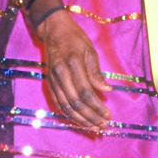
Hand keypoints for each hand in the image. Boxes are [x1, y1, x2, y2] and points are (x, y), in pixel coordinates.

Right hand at [40, 9, 109, 130]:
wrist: (53, 30)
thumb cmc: (75, 39)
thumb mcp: (90, 51)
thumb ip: (96, 72)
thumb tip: (107, 90)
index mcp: (73, 65)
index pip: (86, 92)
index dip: (97, 107)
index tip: (108, 115)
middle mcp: (60, 74)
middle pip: (75, 103)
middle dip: (90, 117)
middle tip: (103, 126)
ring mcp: (53, 80)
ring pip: (66, 106)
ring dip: (80, 119)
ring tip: (93, 127)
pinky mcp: (49, 83)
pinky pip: (58, 103)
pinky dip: (69, 114)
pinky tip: (79, 120)